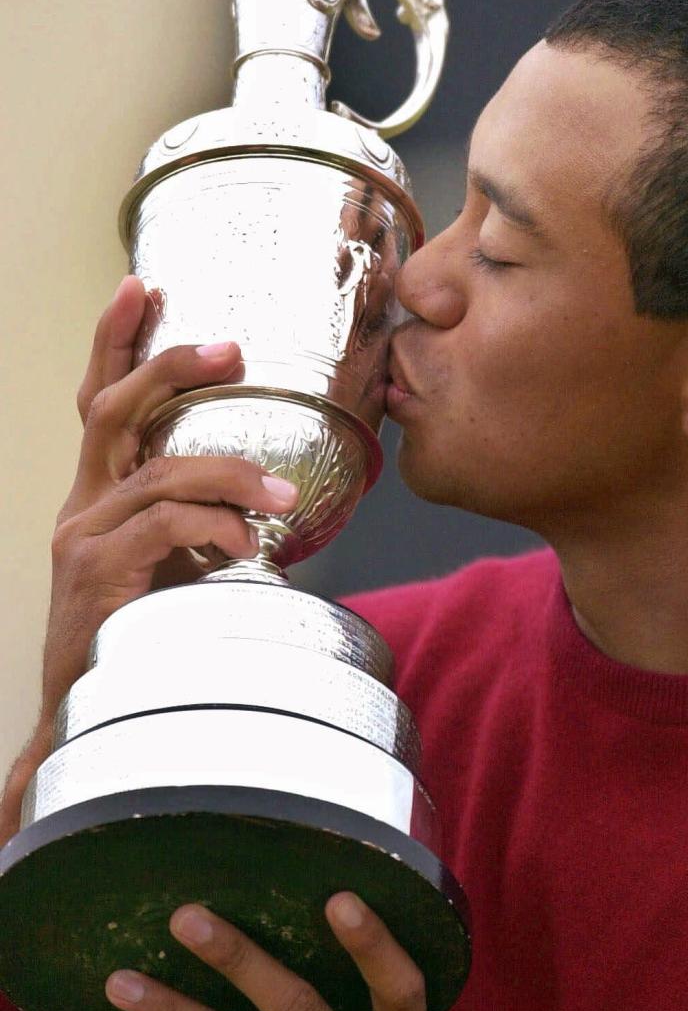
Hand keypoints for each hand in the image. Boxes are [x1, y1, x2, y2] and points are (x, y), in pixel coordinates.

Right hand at [42, 274, 299, 723]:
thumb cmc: (143, 643)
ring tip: (281, 491)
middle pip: (114, 411)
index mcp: (100, 498)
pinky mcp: (95, 576)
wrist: (91, 723)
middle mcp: (83, 507)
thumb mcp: (174, 570)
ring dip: (230, 473)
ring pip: (158, 472)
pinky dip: (214, 523)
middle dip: (169, 367)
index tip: (143, 287)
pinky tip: (248, 541)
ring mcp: (83, 539)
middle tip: (230, 348)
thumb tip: (270, 501)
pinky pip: (162, 526)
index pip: (101, 404)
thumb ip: (203, 528)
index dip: (116, 344)